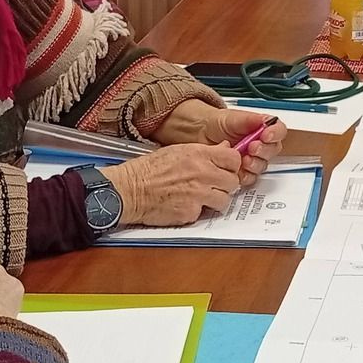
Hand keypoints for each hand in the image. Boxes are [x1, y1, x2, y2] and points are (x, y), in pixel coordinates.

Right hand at [100, 143, 241, 225]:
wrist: (129, 189)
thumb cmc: (148, 170)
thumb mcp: (177, 151)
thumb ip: (204, 152)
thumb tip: (224, 149)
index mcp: (198, 154)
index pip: (233, 158)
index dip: (232, 166)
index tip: (227, 169)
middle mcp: (202, 173)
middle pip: (233, 181)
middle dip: (225, 185)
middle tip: (214, 186)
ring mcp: (198, 194)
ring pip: (224, 200)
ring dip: (215, 200)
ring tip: (200, 198)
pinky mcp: (191, 212)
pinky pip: (205, 213)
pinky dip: (197, 211)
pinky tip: (185, 205)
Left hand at [155, 100, 285, 183]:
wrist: (198, 134)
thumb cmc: (216, 124)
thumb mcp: (232, 118)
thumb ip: (250, 120)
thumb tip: (265, 120)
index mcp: (261, 129)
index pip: (278, 131)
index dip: (275, 134)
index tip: (266, 135)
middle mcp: (259, 144)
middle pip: (273, 151)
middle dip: (264, 150)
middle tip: (252, 148)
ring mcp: (251, 159)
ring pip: (262, 166)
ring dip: (255, 164)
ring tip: (244, 160)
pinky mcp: (241, 172)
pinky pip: (250, 178)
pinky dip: (245, 175)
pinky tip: (238, 170)